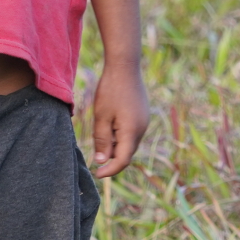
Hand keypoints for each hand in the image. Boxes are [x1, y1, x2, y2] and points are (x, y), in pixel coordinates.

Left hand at [86, 62, 148, 178]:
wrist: (125, 66)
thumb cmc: (110, 90)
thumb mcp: (101, 117)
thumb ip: (102, 140)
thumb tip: (102, 161)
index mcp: (132, 131)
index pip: (122, 160)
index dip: (109, 170)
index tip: (96, 173)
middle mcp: (142, 129)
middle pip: (127, 152)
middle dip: (112, 157)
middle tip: (94, 154)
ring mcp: (144, 121)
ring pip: (129, 142)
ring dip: (116, 145)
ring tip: (101, 131)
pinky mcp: (143, 115)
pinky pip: (132, 132)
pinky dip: (120, 135)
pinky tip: (109, 123)